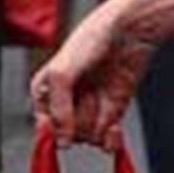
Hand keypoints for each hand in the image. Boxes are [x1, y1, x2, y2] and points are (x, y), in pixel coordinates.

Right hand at [31, 0, 156, 151]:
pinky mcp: (113, 110)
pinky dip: (112, 140)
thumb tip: (62, 141)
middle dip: (79, 123)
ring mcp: (90, 107)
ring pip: (88, 138)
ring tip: (102, 100)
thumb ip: (58, 109)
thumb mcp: (61, 73)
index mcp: (46, 93)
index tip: (64, 128)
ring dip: (97, 126)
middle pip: (67, 135)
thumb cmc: (91, 40)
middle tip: (88, 99)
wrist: (129, 30)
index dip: (55, 130)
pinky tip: (114, 130)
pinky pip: (107, 140)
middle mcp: (67, 103)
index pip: (44, 128)